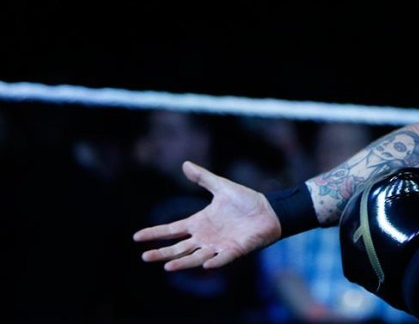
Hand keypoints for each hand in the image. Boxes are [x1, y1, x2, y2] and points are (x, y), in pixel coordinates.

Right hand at [132, 160, 281, 270]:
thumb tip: (185, 164)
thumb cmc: (246, 201)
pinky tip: (206, 266)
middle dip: (162, 253)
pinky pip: (222, 259)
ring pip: (196, 257)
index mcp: (199, 222)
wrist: (270, 210)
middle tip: (145, 257)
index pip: (172, 230)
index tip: (137, 237)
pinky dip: (215, 263)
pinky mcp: (234, 250)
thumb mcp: (222, 187)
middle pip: (178, 248)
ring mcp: (218, 246)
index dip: (155, 233)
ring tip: (167, 266)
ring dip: (182, 262)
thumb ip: (203, 178)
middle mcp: (205, 237)